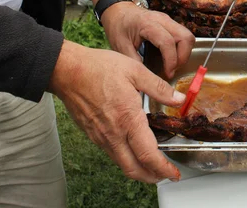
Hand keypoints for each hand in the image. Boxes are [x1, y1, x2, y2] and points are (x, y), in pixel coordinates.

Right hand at [49, 40, 185, 182]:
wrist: (67, 70)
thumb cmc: (98, 68)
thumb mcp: (135, 71)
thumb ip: (159, 88)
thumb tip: (179, 99)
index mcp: (128, 119)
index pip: (148, 154)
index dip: (163, 168)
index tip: (173, 173)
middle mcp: (113, 133)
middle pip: (134, 169)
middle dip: (152, 177)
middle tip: (165, 174)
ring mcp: (100, 136)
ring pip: (121, 163)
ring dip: (139, 170)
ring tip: (152, 164)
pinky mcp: (92, 134)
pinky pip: (111, 153)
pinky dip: (126, 158)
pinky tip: (133, 148)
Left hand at [101, 3, 194, 77]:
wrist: (118, 10)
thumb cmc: (118, 26)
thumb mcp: (120, 46)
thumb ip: (134, 62)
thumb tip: (147, 78)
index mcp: (148, 24)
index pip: (168, 42)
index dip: (171, 61)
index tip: (167, 73)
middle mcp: (162, 20)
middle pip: (185, 37)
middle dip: (183, 57)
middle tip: (172, 69)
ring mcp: (168, 20)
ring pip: (188, 36)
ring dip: (184, 53)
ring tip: (172, 65)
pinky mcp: (171, 23)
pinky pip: (183, 36)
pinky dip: (182, 49)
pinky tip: (170, 57)